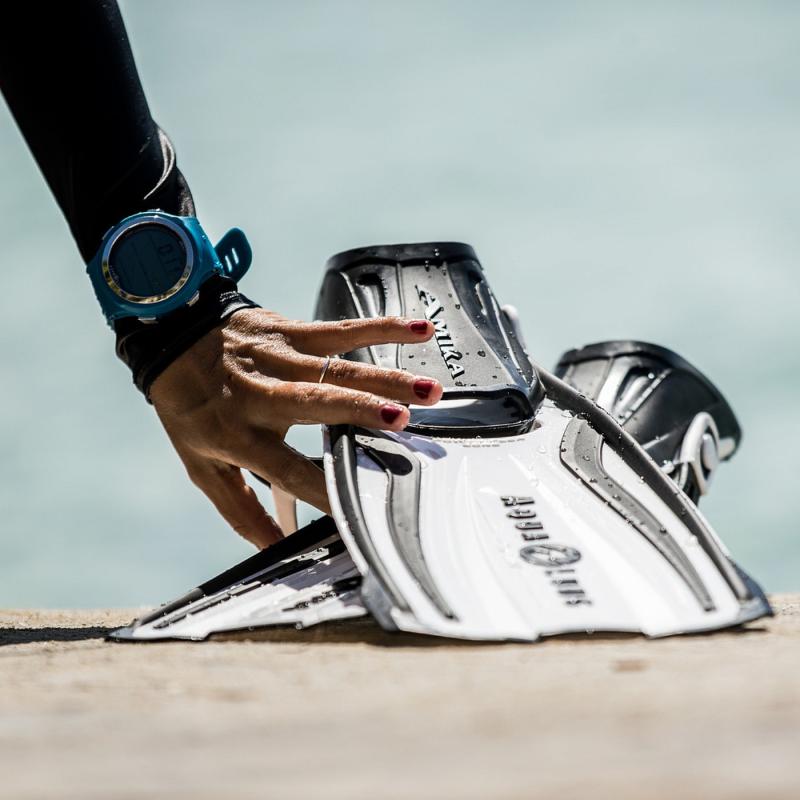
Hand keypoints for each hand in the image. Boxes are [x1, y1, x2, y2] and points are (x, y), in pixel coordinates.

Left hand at [150, 308, 442, 547]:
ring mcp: (279, 358)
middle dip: (361, 411)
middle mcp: (261, 394)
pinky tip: (417, 330)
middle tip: (402, 422)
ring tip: (428, 390)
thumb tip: (274, 549)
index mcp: (238, 434)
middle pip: (316, 403)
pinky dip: (382, 327)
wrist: (171, 335)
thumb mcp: (202, 466)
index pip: (286, 468)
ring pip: (338, 367)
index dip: (322, 488)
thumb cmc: (192, 408)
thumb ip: (241, 509)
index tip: (359, 507)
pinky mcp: (292, 330)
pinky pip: (341, 329)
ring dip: (386, 376)